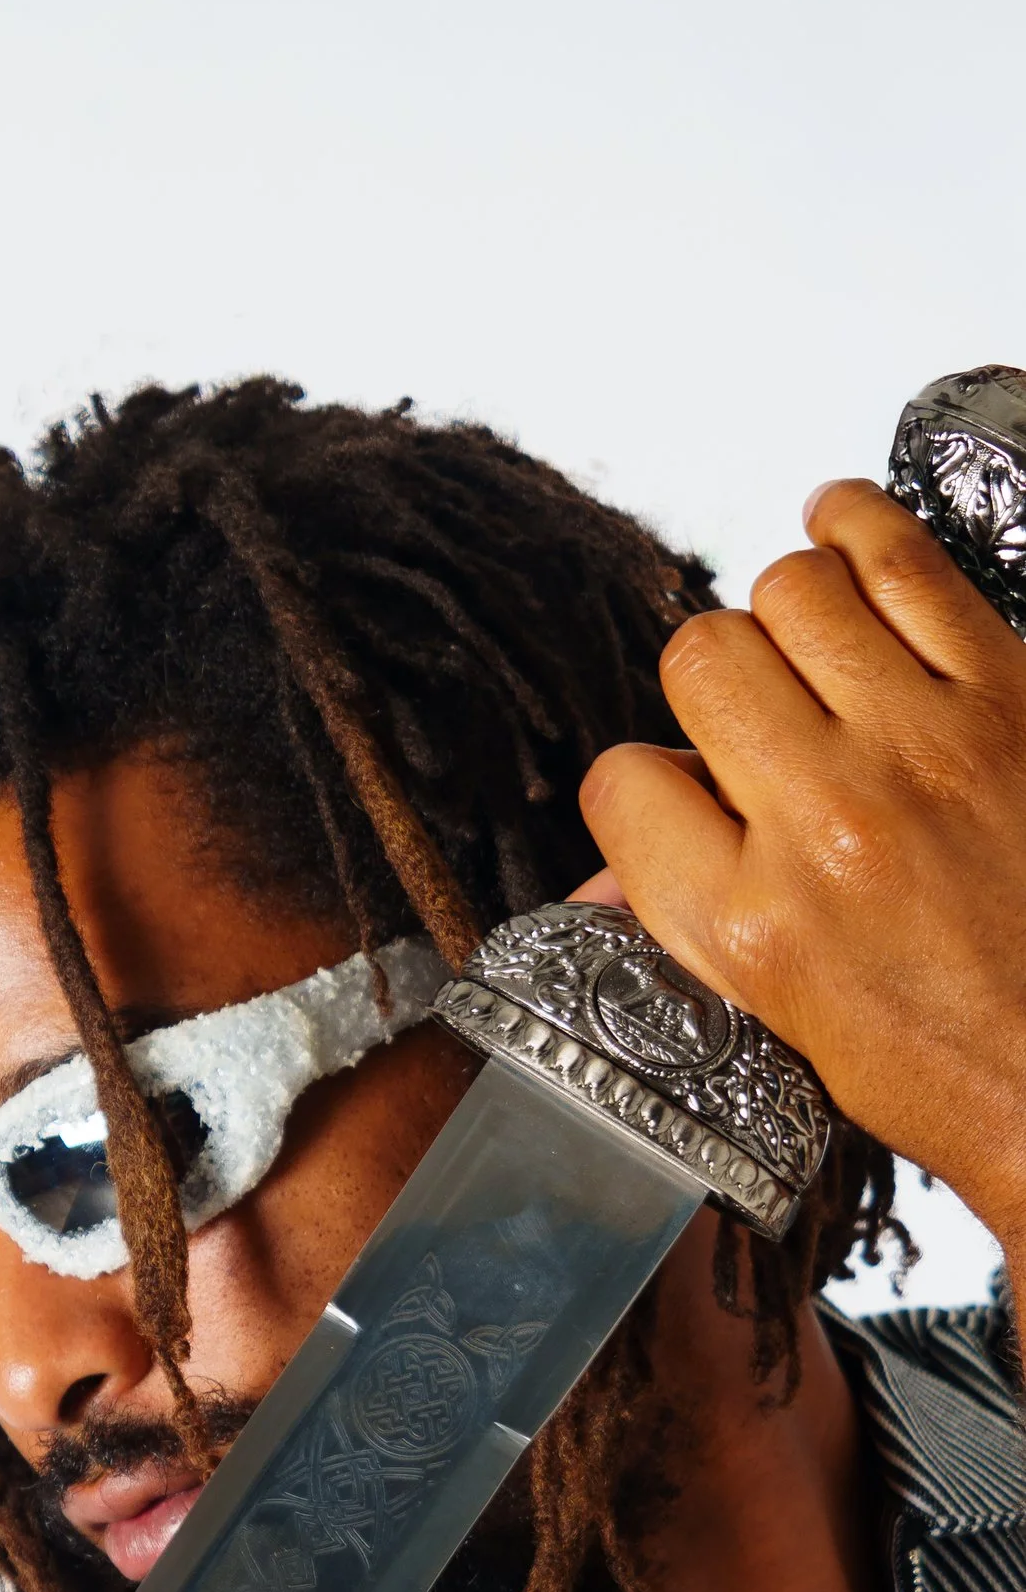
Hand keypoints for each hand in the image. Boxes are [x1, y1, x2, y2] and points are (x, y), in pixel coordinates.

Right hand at [580, 479, 1025, 1255]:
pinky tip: (840, 526)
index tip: (678, 795)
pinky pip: (904, 560)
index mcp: (751, 926)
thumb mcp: (786, 1027)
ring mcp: (922, 747)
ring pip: (791, 591)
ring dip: (786, 609)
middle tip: (756, 716)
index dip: (642, 782)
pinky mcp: (1009, 694)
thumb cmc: (955, 1066)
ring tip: (801, 630)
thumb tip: (604, 883)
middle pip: (701, 661)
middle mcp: (826, 824)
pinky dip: (860, 526)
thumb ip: (689, 931)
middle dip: (714, 682)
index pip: (624, 784)